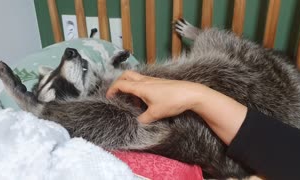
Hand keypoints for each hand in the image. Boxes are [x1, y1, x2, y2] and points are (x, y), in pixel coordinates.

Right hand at [107, 70, 246, 144]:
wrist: (191, 94)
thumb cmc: (172, 101)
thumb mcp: (156, 113)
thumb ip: (143, 119)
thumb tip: (137, 122)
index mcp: (141, 86)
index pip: (120, 84)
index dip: (111, 90)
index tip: (108, 98)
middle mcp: (145, 81)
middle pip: (126, 75)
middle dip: (118, 82)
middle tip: (116, 94)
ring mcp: (153, 80)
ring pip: (136, 79)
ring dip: (130, 87)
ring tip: (132, 102)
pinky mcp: (160, 83)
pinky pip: (144, 83)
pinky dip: (139, 89)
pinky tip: (144, 101)